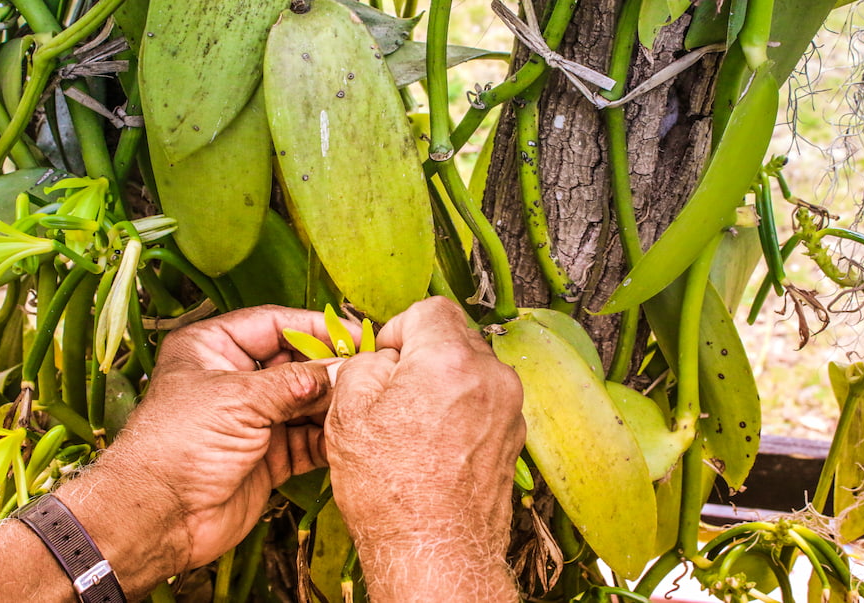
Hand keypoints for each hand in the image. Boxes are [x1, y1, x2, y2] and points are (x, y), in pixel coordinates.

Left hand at [60, 306, 354, 583]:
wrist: (159, 518)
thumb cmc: (178, 446)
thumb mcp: (239, 400)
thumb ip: (295, 383)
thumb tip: (342, 368)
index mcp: (214, 347)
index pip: (274, 324)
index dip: (314, 327)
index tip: (353, 333)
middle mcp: (235, 378)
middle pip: (296, 362)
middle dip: (330, 368)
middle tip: (367, 370)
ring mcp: (254, 418)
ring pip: (306, 401)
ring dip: (332, 404)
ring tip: (362, 401)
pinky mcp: (269, 454)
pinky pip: (308, 439)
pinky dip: (329, 436)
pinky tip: (350, 432)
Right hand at [325, 297, 524, 601]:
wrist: (435, 554)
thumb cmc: (393, 493)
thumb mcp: (349, 414)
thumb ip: (365, 365)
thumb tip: (382, 358)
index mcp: (450, 360)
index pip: (430, 308)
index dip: (400, 327)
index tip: (387, 355)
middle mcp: (491, 377)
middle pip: (455, 336)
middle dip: (423, 354)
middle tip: (393, 390)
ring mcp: (509, 408)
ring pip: (471, 370)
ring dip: (443, 382)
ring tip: (413, 423)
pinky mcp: (514, 437)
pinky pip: (484, 402)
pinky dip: (461, 409)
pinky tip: (435, 444)